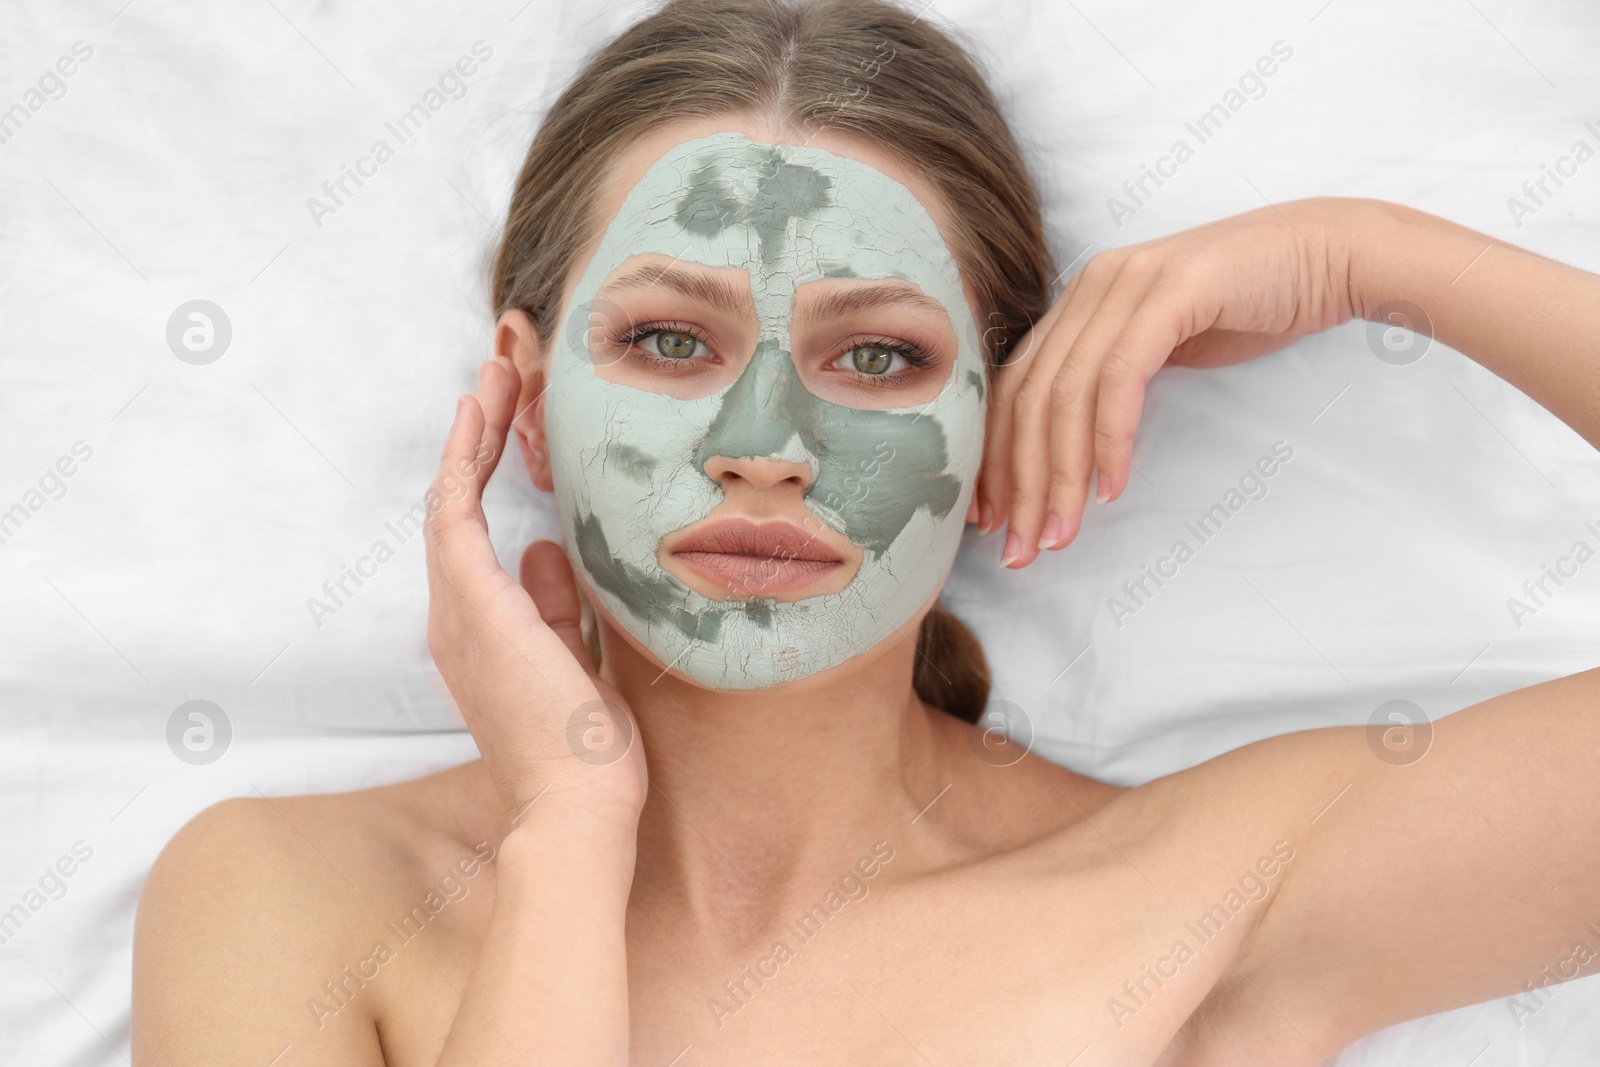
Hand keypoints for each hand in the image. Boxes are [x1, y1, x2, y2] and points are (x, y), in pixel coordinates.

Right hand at [424, 357, 646, 825]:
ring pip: (450, 500)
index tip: (513, 425)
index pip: (475, 538)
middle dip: (478, 439)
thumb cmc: (584, 751)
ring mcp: (457, 611)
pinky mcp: (473, 604)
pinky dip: (467, 459)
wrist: (577, 806)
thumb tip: (544, 548)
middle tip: (499, 377)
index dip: (487, 475)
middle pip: (454, 508)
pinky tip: (482, 412)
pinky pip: (458, 513)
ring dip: (474, 433)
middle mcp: (455, 619)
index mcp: (480, 634)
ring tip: (495, 373)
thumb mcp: (574, 662)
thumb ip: (554, 608)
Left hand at [974, 196, 1366, 567]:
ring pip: (1067, 394)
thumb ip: (1112, 383)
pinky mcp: (1171, 291)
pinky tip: (1111, 488)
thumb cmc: (1249, 310)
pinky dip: (1110, 438)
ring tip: (1059, 534)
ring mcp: (1128, 284)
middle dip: (1020, 482)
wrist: (1328, 256)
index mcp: (1080, 301)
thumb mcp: (1162, 348)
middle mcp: (1091, 287)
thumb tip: (1068, 454)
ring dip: (1060, 475)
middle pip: (1030, 398)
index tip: (989, 520)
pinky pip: (1121, 377)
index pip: (1015, 388)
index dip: (996, 458)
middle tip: (1019, 549)